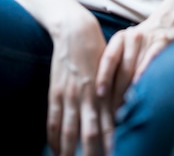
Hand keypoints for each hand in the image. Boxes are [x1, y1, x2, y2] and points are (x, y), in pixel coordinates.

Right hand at [47, 12, 113, 155]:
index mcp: (104, 92)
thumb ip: (114, 93)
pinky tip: (54, 149)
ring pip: (69, 130)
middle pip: (89, 134)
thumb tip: (119, 114)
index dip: (109, 145)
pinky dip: (53, 137)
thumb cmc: (97, 50)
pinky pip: (53, 119)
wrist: (76, 30)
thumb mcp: (111, 70)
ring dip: (69, 151)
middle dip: (90, 154)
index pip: (107, 127)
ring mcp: (70, 95)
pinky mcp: (56, 90)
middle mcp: (88, 96)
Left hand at [96, 18, 171, 112]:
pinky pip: (152, 59)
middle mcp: (132, 38)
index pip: (109, 58)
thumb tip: (104, 94)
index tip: (99, 94)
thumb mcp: (126, 46)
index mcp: (120, 38)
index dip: (103, 76)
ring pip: (136, 67)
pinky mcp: (163, 43)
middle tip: (114, 112)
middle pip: (123, 68)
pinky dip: (145, 73)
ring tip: (126, 107)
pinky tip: (141, 86)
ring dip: (130, 89)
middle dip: (117, 92)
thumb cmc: (142, 42)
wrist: (166, 23)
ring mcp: (148, 40)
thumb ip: (117, 64)